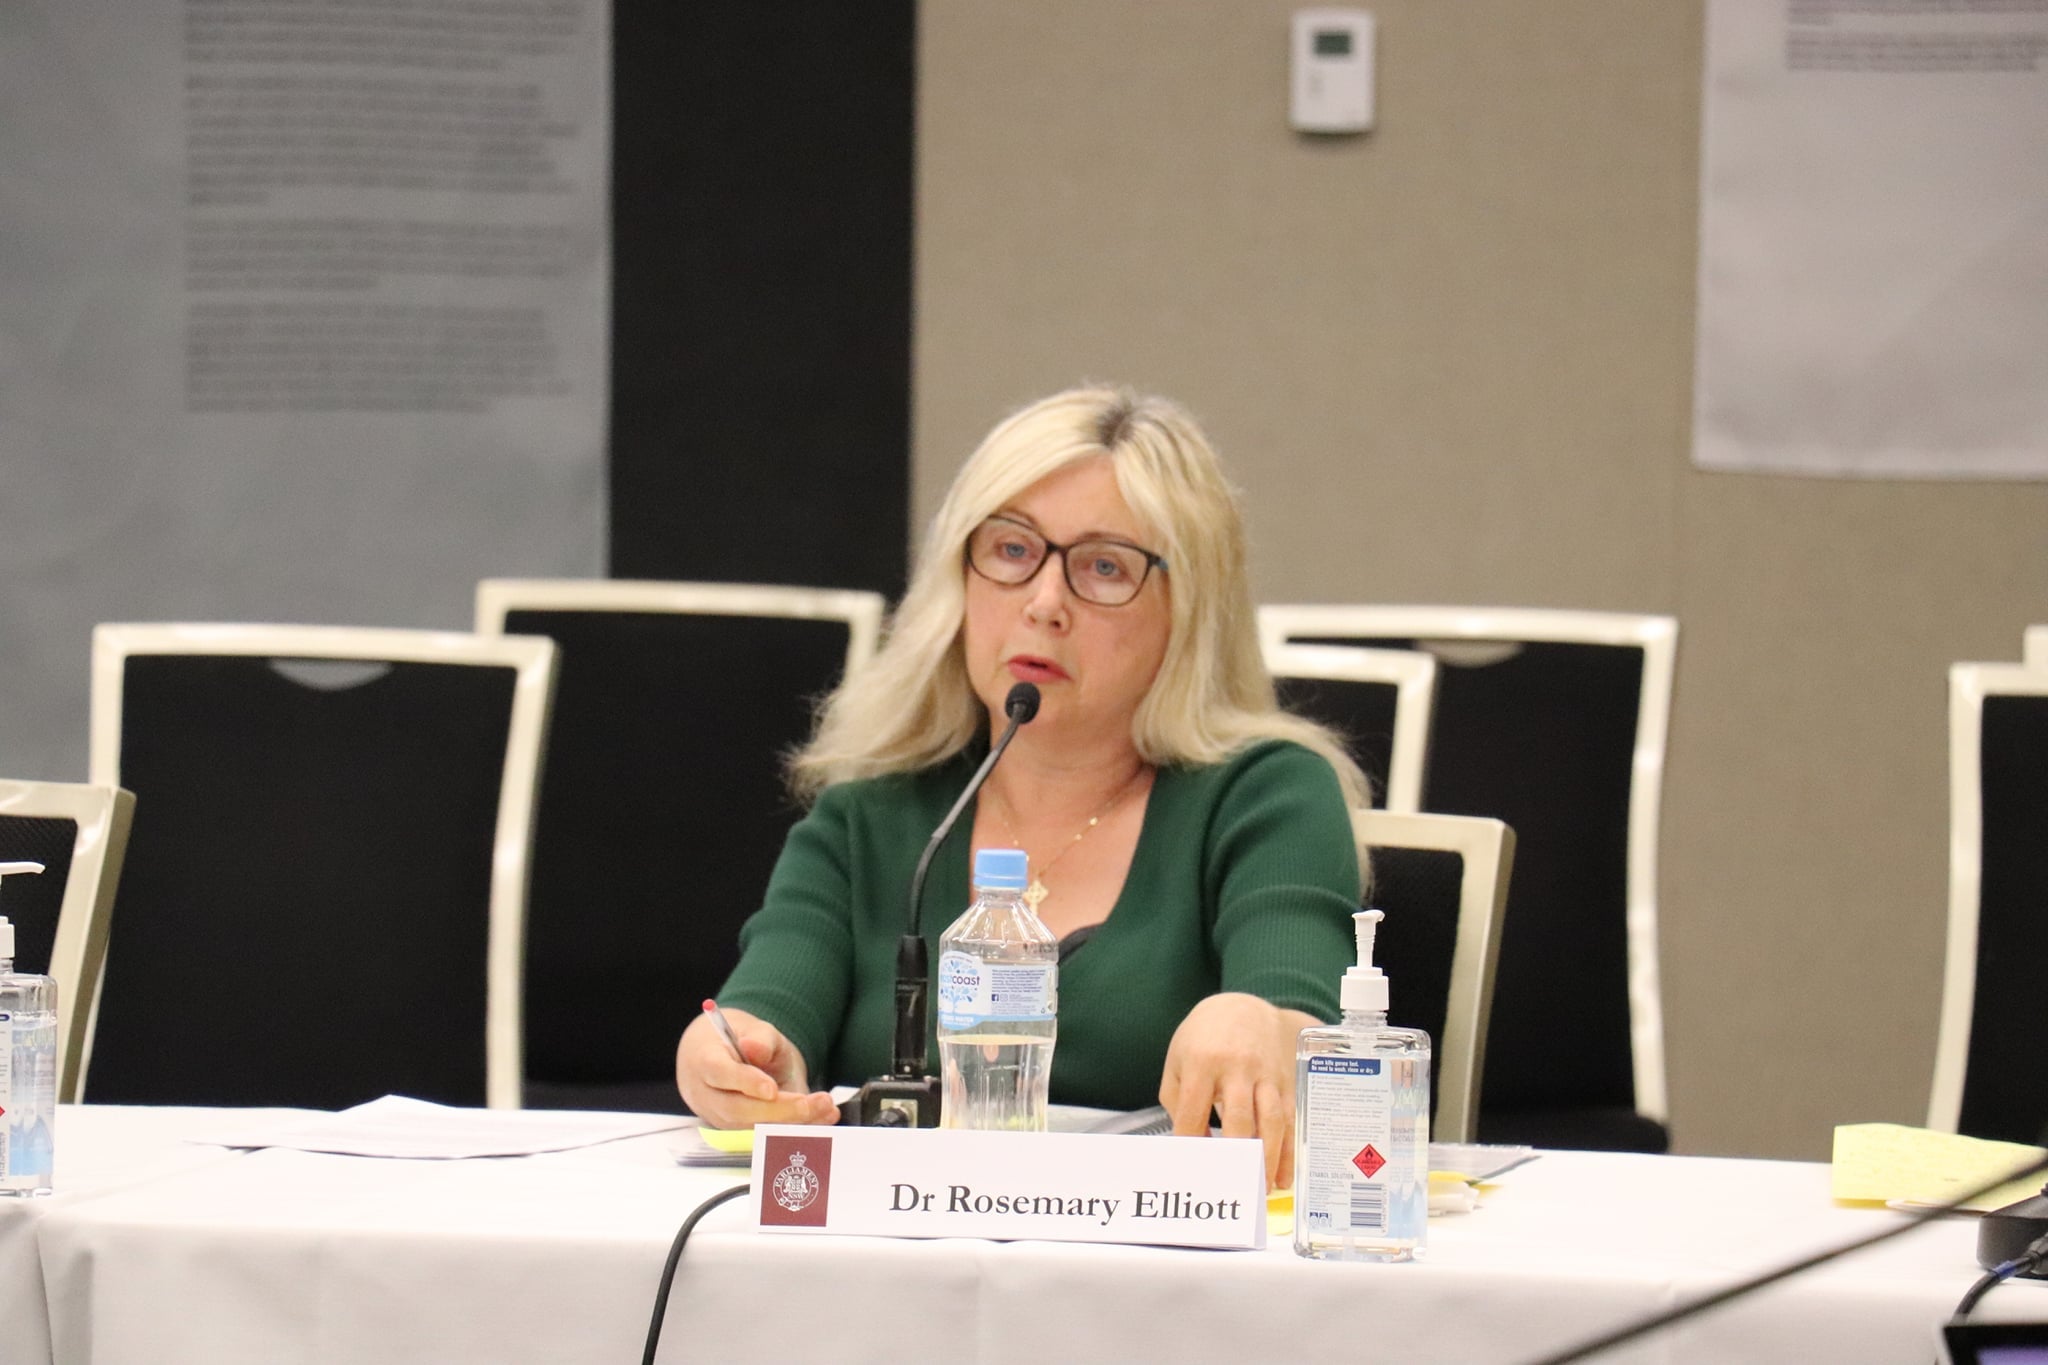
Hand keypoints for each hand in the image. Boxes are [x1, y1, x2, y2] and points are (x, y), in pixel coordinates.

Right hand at [675, 1007, 838, 1129]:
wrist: (727, 1058)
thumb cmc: (741, 1042)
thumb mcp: (754, 1029)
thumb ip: (759, 1038)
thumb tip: (755, 1049)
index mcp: (704, 1061)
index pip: (720, 1074)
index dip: (745, 1083)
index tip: (771, 1089)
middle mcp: (708, 1096)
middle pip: (736, 1110)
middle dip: (776, 1111)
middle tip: (809, 1103)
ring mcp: (721, 1118)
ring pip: (752, 1128)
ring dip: (791, 1122)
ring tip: (825, 1107)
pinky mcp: (740, 1132)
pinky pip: (765, 1135)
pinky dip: (795, 1127)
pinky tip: (823, 1117)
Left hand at [1158, 992, 1315, 1190]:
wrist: (1243, 1008)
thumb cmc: (1204, 1039)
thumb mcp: (1178, 1060)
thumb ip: (1178, 1101)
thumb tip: (1191, 1144)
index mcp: (1202, 1062)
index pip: (1194, 1112)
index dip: (1192, 1144)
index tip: (1192, 1170)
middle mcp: (1236, 1067)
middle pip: (1238, 1119)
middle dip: (1236, 1158)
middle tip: (1232, 1190)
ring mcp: (1265, 1074)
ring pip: (1270, 1121)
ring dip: (1267, 1159)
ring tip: (1261, 1189)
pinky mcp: (1285, 1081)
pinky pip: (1289, 1119)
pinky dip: (1287, 1151)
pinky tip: (1282, 1176)